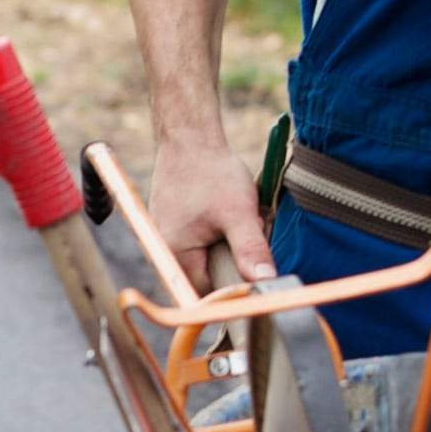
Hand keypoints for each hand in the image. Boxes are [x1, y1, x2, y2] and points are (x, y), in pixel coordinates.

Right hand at [145, 132, 275, 285]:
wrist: (190, 138)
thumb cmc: (211, 172)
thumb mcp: (238, 213)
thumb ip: (251, 250)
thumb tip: (265, 283)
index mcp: (174, 255)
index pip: (207, 293)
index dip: (235, 284)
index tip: (254, 266)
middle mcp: (165, 251)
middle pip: (209, 275)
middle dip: (235, 258)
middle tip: (248, 230)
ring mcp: (167, 237)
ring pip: (209, 257)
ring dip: (231, 243)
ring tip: (239, 217)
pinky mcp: (176, 225)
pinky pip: (203, 242)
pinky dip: (223, 231)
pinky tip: (229, 211)